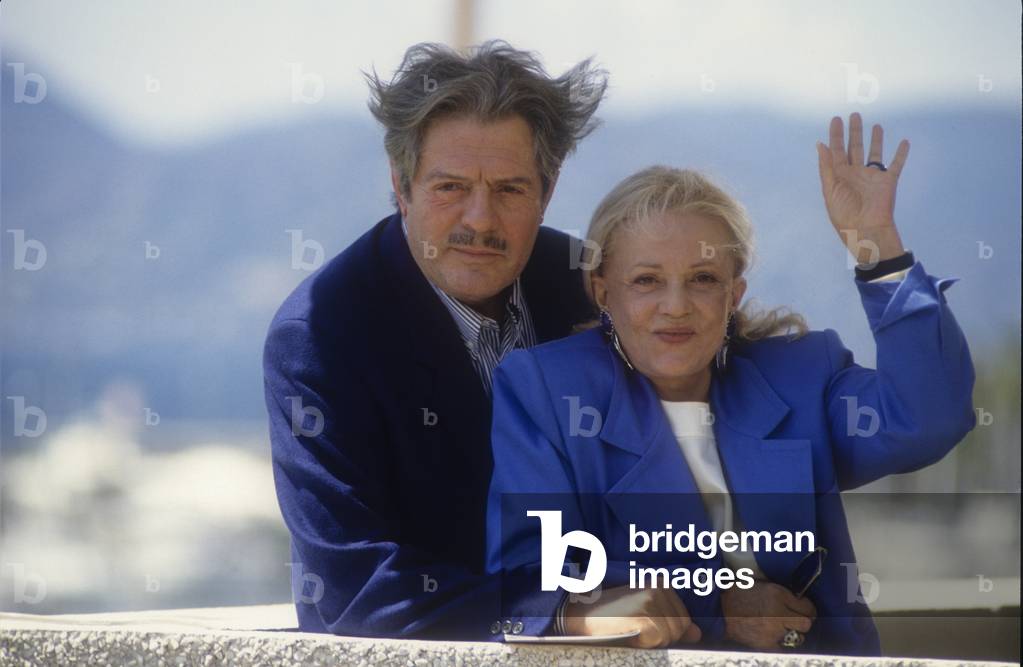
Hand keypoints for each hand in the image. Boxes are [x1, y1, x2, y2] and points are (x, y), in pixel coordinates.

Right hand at [564, 585, 701, 648]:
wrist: (581, 614)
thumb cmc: (611, 616)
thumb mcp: (644, 613)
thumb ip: (672, 621)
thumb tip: (697, 634)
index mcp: (661, 583)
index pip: (684, 619)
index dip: (666, 630)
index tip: (643, 625)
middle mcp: (659, 587)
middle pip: (680, 628)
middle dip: (661, 636)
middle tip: (635, 627)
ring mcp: (652, 599)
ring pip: (672, 635)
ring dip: (652, 640)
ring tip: (631, 628)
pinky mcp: (646, 614)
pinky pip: (659, 640)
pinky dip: (645, 643)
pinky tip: (629, 632)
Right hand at [721, 582, 816, 649]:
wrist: (719, 608)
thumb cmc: (740, 595)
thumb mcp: (764, 586)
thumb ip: (784, 595)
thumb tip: (801, 604)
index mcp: (778, 594)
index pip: (808, 607)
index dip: (808, 610)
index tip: (805, 611)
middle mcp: (778, 612)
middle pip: (806, 624)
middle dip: (802, 622)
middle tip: (794, 621)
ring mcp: (773, 630)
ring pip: (797, 638)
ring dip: (792, 634)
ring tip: (780, 629)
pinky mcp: (765, 644)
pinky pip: (783, 648)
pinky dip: (779, 644)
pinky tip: (771, 637)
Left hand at [816, 112, 909, 265]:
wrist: (866, 230)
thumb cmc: (844, 214)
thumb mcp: (830, 190)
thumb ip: (826, 167)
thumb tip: (820, 144)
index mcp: (840, 176)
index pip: (836, 151)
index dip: (835, 135)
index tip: (835, 120)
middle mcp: (856, 173)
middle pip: (854, 148)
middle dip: (854, 132)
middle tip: (854, 115)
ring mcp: (872, 176)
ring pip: (874, 152)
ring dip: (875, 139)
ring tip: (875, 125)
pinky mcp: (888, 181)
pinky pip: (896, 164)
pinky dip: (901, 153)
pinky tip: (904, 142)